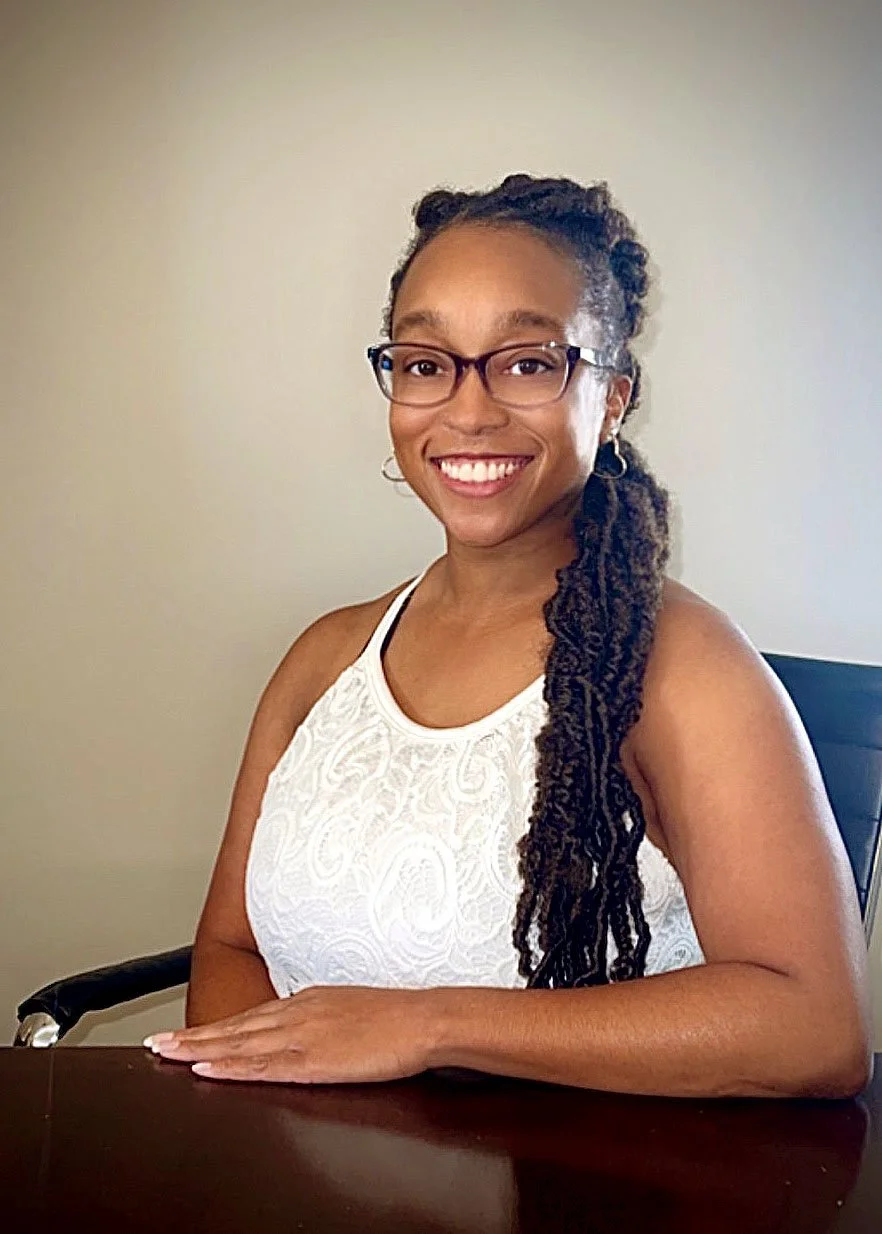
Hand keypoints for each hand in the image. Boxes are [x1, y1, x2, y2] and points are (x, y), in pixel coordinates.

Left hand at [143, 985, 439, 1083]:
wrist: (424, 1019)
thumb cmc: (398, 1018)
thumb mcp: (352, 1011)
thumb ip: (324, 1020)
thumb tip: (310, 1031)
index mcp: (307, 1002)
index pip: (251, 1016)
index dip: (215, 1027)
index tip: (185, 1033)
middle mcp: (297, 1012)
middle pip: (235, 1026)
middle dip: (193, 1036)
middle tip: (155, 1043)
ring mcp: (302, 1035)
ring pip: (239, 1043)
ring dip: (199, 1048)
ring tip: (166, 1053)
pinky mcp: (312, 1059)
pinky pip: (261, 1065)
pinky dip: (229, 1066)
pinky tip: (206, 1069)